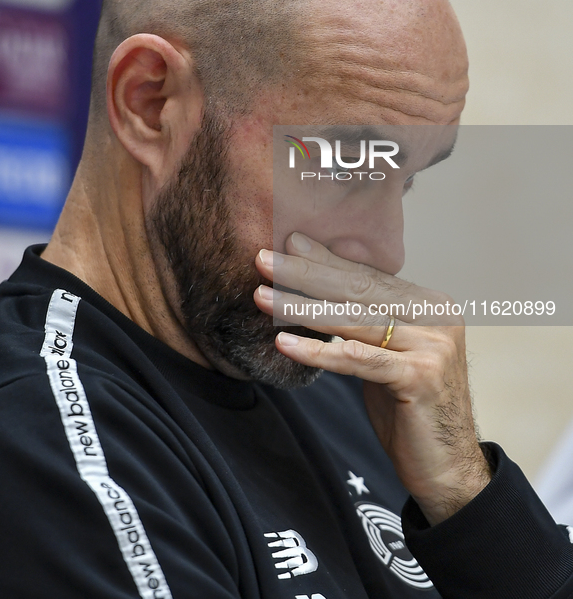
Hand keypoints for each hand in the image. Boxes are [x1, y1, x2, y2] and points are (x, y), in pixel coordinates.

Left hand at [254, 233, 491, 525]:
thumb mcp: (384, 355)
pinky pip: (356, 359)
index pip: (367, 277)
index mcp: (429, 305)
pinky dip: (317, 351)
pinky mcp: (420, 375)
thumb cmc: (408, 409)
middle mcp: (436, 317)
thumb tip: (318, 288)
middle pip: (358, 290)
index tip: (288, 242)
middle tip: (264, 259)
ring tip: (263, 298)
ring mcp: (432, 345)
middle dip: (306, 274)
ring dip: (302, 308)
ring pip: (353, 320)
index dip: (325, 260)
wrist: (447, 468)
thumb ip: (363, 322)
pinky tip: (284, 343)